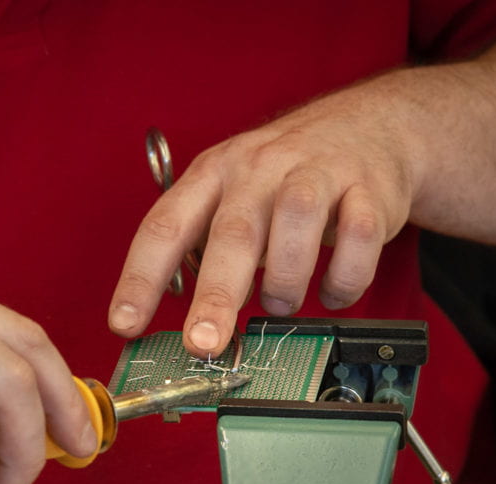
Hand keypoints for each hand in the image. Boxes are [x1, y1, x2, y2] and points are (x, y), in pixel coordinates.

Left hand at [109, 77, 419, 356]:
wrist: (370, 128)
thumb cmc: (285, 178)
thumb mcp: (232, 196)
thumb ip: (205, 249)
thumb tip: (180, 323)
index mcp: (212, 174)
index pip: (164, 226)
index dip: (140, 278)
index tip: (125, 324)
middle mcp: (258, 169)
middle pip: (232, 234)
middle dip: (214, 296)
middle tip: (204, 344)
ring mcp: (315, 174)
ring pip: (295, 227)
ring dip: (286, 283)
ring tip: (281, 306)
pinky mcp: (368, 189)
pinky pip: (357, 239)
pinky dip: (344, 279)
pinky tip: (333, 292)